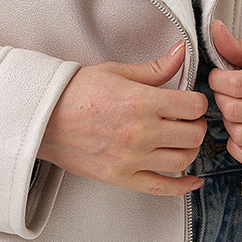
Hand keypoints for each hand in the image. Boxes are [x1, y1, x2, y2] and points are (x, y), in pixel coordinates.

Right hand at [37, 41, 207, 196]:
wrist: (42, 117)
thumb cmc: (74, 92)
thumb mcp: (116, 71)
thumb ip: (154, 68)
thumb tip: (179, 54)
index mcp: (141, 101)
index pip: (193, 105)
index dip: (198, 102)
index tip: (193, 102)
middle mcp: (140, 132)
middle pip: (193, 134)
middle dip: (197, 125)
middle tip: (190, 120)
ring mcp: (132, 158)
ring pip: (182, 160)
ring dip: (190, 150)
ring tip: (183, 141)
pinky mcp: (121, 177)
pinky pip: (162, 187)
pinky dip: (182, 186)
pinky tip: (189, 179)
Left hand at [208, 20, 241, 169]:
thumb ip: (240, 47)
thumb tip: (215, 31)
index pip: (235, 85)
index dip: (217, 80)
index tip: (219, 76)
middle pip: (233, 111)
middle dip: (222, 98)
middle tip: (228, 91)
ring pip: (238, 135)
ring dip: (230, 122)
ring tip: (238, 109)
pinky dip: (239, 146)